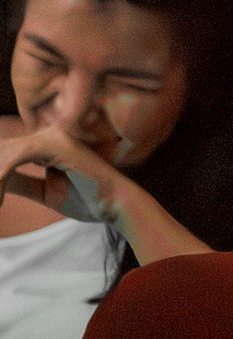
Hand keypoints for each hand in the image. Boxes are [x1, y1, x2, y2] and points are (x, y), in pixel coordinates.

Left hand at [0, 122, 119, 218]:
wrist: (115, 205)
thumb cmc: (88, 199)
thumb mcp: (44, 192)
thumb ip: (21, 183)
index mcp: (48, 143)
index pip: (7, 151)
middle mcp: (50, 133)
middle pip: (3, 149)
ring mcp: (54, 135)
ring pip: (5, 151)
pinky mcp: (56, 143)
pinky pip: (17, 155)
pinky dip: (3, 175)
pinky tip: (2, 198)